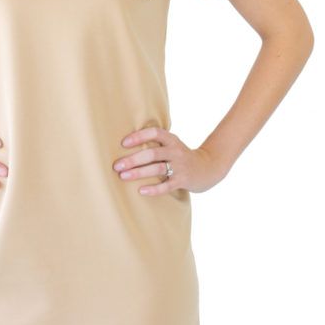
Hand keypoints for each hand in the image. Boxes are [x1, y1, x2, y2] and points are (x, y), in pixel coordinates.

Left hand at [112, 125, 228, 195]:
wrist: (207, 168)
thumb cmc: (181, 156)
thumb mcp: (171, 144)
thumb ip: (155, 143)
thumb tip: (126, 143)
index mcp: (171, 139)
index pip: (154, 133)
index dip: (139, 136)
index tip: (123, 143)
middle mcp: (175, 151)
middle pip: (152, 153)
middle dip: (133, 159)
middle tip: (116, 165)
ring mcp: (180, 166)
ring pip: (157, 169)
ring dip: (138, 173)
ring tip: (123, 176)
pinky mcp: (183, 180)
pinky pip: (167, 185)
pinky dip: (154, 189)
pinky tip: (141, 191)